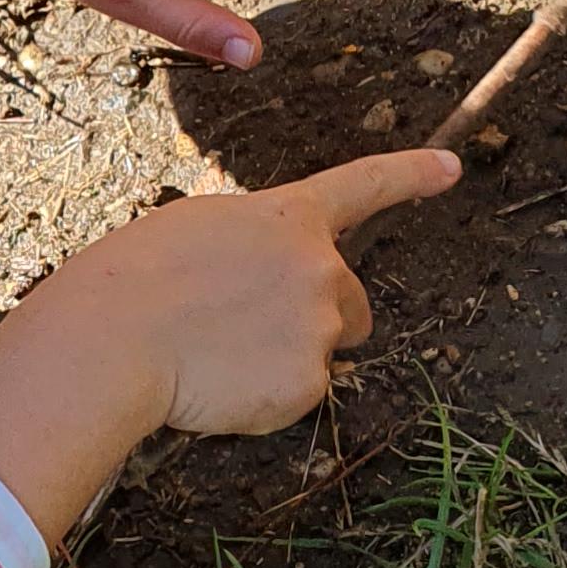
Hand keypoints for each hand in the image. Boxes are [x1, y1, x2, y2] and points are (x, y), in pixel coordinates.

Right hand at [0, 145, 460, 544]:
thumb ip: (255, 247)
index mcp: (288, 216)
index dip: (410, 175)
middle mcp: (320, 267)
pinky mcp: (308, 385)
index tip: (451, 169)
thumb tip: (269, 287)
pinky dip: (261, 399)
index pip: (363, 185)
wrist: (115, 339)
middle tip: (248, 331)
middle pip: (352, 305)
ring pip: (316, 355)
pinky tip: (215, 384)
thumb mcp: (199, 231)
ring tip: (213, 354)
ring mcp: (318, 328)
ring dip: (280, 360)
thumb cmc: (135, 279)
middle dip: (320, 322)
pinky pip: (294, 397)